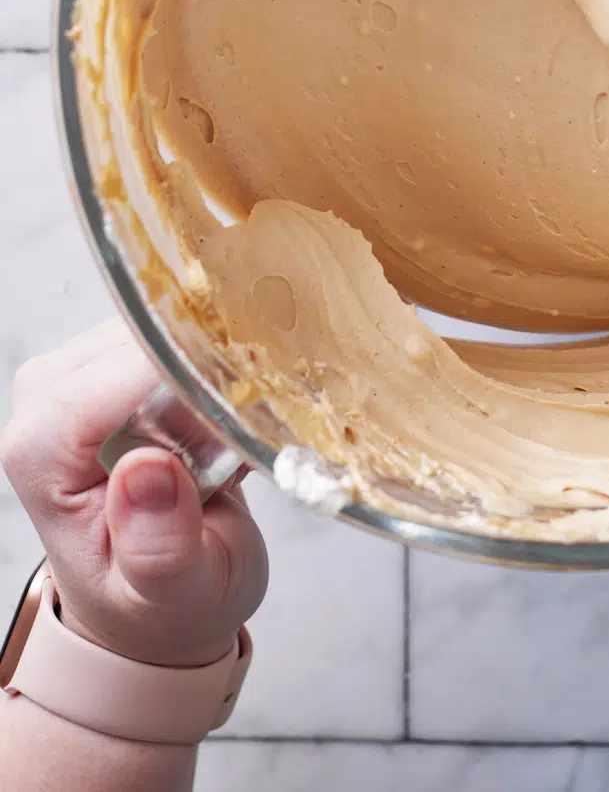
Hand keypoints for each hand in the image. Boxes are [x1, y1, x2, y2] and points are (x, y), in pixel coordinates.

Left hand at [0, 321, 267, 668]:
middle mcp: (43, 406)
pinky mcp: (107, 368)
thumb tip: (145, 472)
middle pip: (141, 336)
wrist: (157, 607)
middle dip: (204, 369)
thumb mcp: (176, 596)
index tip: (241, 406)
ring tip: (234, 427)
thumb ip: (160, 549)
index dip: (187, 380)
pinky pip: (169, 330)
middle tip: (244, 427)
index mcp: (43, 455)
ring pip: (161, 322)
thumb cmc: (164, 606)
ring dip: (211, 362)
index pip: (117, 377)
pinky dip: (207, 359)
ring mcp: (73, 379)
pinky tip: (222, 409)